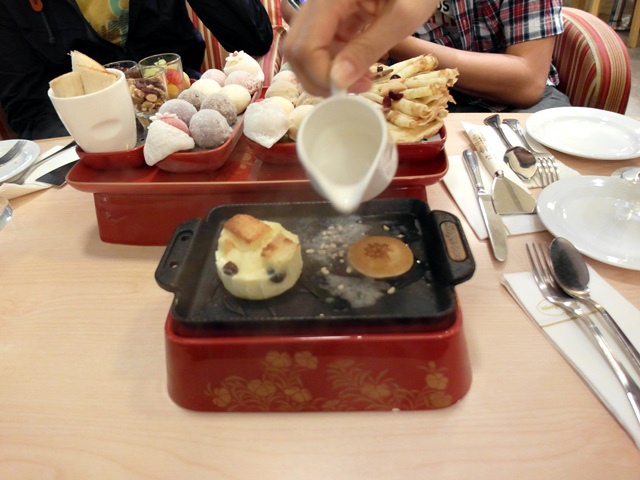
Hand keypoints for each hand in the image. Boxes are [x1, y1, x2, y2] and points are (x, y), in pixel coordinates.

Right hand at [283, 0, 438, 95]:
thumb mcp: (401, 17)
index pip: (305, 46)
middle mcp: (318, 1)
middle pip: (296, 50)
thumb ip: (367, 48)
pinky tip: (359, 67)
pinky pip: (320, 44)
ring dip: (326, 73)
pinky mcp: (332, 16)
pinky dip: (335, 62)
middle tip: (350, 91)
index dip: (321, 76)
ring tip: (360, 80)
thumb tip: (338, 82)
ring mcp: (322, 9)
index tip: (348, 91)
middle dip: (318, 79)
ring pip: (305, 50)